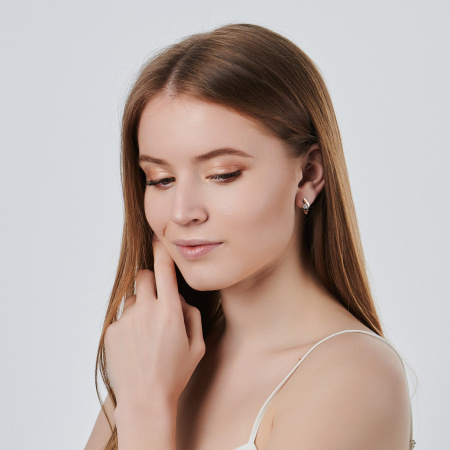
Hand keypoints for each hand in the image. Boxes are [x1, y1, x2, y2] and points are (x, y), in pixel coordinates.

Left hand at [104, 235, 205, 412]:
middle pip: (143, 276)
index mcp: (170, 311)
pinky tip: (135, 346)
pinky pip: (122, 317)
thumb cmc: (175, 374)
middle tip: (157, 301)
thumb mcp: (197, 345)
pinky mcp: (112, 331)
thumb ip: (191, 315)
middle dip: (151, 281)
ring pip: (133, 298)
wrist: (145, 400)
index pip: (164, 270)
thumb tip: (179, 298)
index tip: (159, 237)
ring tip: (146, 335)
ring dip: (141, 307)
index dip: (162, 250)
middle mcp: (146, 310)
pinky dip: (130, 325)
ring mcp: (126, 320)